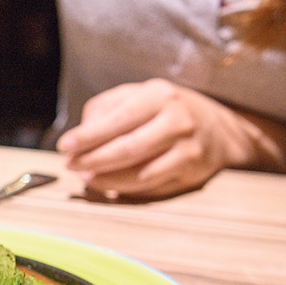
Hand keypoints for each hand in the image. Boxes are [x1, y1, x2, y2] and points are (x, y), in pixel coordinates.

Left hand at [56, 78, 261, 198]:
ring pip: (139, 173)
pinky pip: (151, 187)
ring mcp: (187, 149)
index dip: (88, 136)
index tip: (65, 146)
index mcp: (158, 96)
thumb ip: (107, 108)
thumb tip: (81, 132)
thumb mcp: (139, 95)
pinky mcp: (191, 172)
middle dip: (92, 160)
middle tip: (71, 165)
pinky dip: (125, 188)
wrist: (219, 128)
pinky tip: (109, 185)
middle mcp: (177, 121)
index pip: (118, 119)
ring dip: (106, 179)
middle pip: (127, 148)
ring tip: (86, 177)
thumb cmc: (167, 110)